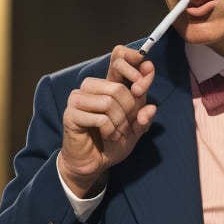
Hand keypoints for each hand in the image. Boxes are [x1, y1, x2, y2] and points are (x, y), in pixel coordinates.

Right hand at [59, 45, 156, 196]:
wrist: (94, 164)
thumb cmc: (112, 143)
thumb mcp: (135, 131)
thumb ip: (144, 118)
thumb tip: (152, 107)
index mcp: (107, 85)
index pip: (118, 59)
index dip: (134, 60)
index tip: (149, 68)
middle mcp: (91, 88)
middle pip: (117, 87)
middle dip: (129, 110)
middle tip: (126, 126)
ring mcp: (78, 99)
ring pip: (108, 100)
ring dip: (119, 122)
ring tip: (116, 133)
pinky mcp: (71, 114)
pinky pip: (100, 117)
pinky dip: (110, 130)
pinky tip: (107, 137)